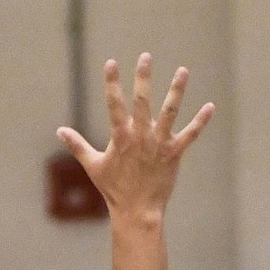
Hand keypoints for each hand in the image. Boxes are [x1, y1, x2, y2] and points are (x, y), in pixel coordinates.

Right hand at [56, 54, 213, 225]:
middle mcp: (140, 136)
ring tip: (183, 70)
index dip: (112, 83)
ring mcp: (159, 144)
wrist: (137, 212)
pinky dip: (201, 121)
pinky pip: (190, 135)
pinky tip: (210, 106)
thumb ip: (78, 145)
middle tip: (146, 56)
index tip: (111, 63)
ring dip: (177, 90)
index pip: (113, 103)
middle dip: (143, 77)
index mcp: (120, 136)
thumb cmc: (114, 190)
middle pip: (142, 101)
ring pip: (170, 112)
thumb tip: (59, 131)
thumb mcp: (93, 165)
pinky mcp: (174, 154)